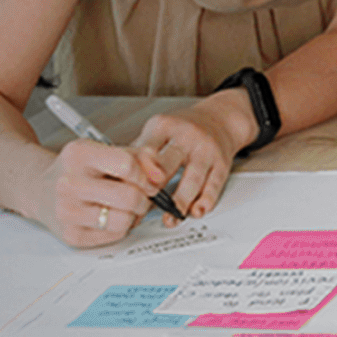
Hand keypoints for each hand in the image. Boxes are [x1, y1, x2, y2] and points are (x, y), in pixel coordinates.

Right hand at [37, 138, 172, 248]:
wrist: (42, 188)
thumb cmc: (79, 169)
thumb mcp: (106, 151)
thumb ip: (139, 157)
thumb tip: (160, 175)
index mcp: (78, 154)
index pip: (128, 165)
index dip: (145, 174)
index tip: (146, 177)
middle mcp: (68, 183)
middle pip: (129, 196)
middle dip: (145, 197)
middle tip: (141, 194)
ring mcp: (67, 211)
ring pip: (125, 220)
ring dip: (134, 214)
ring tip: (126, 206)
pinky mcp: (71, 235)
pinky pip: (114, 235)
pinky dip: (121, 226)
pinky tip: (112, 215)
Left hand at [131, 101, 244, 219]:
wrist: (220, 118)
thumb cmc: (182, 129)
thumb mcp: (158, 130)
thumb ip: (139, 152)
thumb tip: (115, 181)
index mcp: (164, 127)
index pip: (146, 150)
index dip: (136, 173)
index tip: (126, 191)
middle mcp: (186, 137)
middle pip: (168, 163)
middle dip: (155, 186)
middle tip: (143, 204)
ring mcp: (205, 150)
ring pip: (193, 177)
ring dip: (180, 200)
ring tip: (170, 218)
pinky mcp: (222, 164)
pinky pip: (214, 184)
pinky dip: (206, 200)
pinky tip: (197, 211)